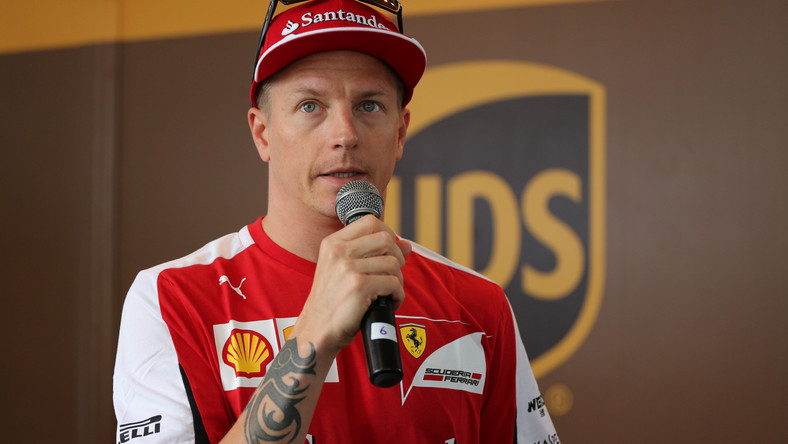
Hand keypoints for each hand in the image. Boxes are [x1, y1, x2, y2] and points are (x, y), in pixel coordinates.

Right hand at [292, 215, 410, 356]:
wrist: (316, 331)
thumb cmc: (333, 302)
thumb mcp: (345, 271)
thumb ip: (373, 254)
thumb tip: (406, 244)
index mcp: (332, 243)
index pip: (370, 222)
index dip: (387, 234)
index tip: (389, 252)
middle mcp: (338, 251)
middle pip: (386, 239)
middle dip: (396, 258)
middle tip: (390, 276)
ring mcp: (348, 268)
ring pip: (393, 263)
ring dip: (397, 281)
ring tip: (387, 293)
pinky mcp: (359, 286)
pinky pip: (394, 283)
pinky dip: (397, 296)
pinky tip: (388, 303)